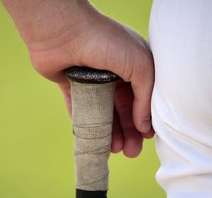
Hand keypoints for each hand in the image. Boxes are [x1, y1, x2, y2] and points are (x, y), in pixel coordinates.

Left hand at [2, 0, 154, 156]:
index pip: (143, 98)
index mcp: (133, 66)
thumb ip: (146, 96)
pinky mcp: (72, 86)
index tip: (147, 138)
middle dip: (129, 132)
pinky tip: (97, 143)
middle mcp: (114, 73)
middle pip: (124, 110)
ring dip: (111, 133)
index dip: (146, 118)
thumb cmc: (106, 42)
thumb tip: (145, 125)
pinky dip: (89, 127)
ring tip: (117, 150)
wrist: (64, 31)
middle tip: (131, 153)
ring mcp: (92, 80)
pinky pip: (82, 111)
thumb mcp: (140, 65)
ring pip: (104, 113)